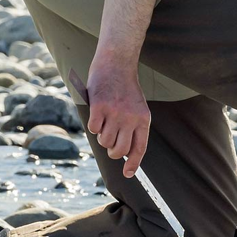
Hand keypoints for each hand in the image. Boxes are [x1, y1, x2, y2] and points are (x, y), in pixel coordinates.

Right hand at [81, 54, 150, 177]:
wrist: (116, 62)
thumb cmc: (125, 86)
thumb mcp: (137, 106)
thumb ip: (133, 126)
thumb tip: (122, 151)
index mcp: (143, 119)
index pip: (139, 148)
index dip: (133, 164)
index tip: (127, 174)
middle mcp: (130, 118)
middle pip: (119, 150)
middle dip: (112, 151)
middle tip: (109, 141)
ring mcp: (115, 113)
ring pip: (104, 141)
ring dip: (101, 136)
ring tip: (103, 121)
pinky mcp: (99, 107)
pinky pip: (93, 129)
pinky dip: (93, 125)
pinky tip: (96, 113)